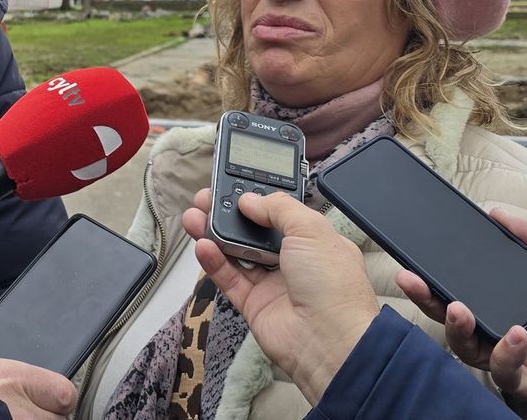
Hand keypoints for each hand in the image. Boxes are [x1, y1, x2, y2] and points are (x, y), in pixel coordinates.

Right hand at [182, 189, 380, 403]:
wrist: (329, 341)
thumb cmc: (332, 286)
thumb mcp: (310, 230)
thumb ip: (278, 208)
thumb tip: (251, 199)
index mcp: (313, 240)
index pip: (279, 213)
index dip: (256, 199)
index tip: (233, 186)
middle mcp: (293, 261)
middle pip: (252, 232)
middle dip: (228, 214)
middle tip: (206, 200)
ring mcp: (272, 284)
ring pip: (236, 253)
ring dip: (214, 234)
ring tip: (194, 217)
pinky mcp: (254, 305)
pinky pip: (229, 278)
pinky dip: (214, 262)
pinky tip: (202, 245)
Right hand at [396, 208, 526, 419]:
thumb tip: (496, 212)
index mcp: (521, 297)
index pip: (471, 283)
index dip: (441, 272)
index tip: (418, 253)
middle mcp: (515, 326)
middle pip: (459, 316)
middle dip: (429, 299)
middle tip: (412, 280)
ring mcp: (526, 357)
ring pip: (471, 348)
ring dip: (457, 328)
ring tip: (458, 308)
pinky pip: (508, 375)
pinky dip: (505, 356)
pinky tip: (516, 336)